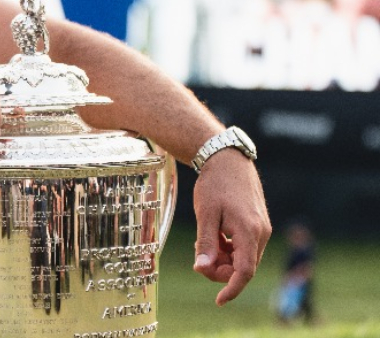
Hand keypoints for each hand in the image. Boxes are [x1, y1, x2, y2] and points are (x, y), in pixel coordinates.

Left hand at [192, 148, 271, 305]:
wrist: (228, 161)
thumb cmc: (214, 185)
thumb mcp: (205, 214)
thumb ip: (206, 243)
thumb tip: (202, 269)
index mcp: (249, 231)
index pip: (245, 271)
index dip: (232, 288)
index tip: (219, 300)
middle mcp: (261, 233)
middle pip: (243, 267)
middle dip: (220, 269)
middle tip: (198, 256)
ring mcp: (262, 229)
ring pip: (243, 258)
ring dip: (223, 258)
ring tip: (204, 240)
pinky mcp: (258, 225)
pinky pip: (245, 247)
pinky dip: (229, 249)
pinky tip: (214, 235)